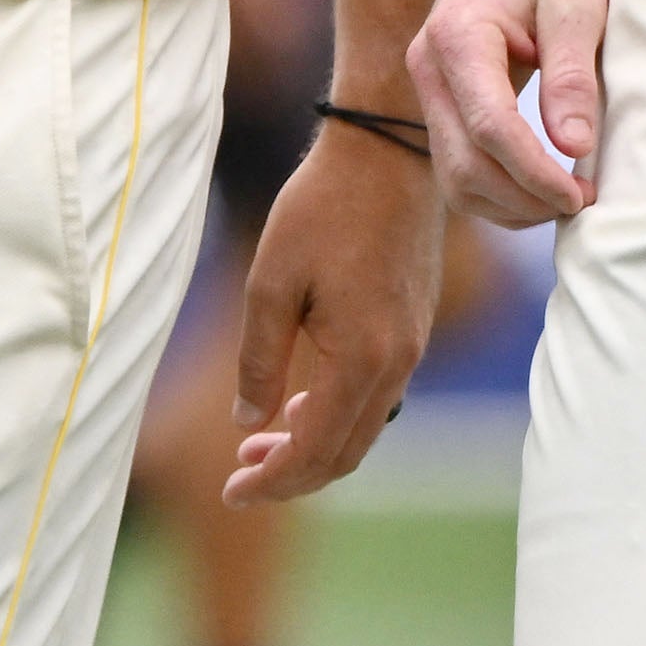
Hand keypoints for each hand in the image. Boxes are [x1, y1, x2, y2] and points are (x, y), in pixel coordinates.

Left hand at [223, 104, 443, 504]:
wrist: (389, 151)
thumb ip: (258, 363)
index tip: (229, 493)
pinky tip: (303, 400)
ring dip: (316, 445)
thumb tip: (248, 424)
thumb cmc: (322, 209)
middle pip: (347, 453)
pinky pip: (380, 395)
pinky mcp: (416, 324)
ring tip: (261, 443)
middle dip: (292, 476)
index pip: (315, 451)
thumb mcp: (269, 284)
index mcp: (362, 357)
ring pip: (367, 427)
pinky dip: (340, 415)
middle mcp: (398, 361)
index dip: (271, 483)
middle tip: (239, 476)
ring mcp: (414, 344)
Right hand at [410, 0, 612, 228]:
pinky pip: (457, 164)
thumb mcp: (577, 5)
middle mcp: (428, 67)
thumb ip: (572, 74)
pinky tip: (540, 189)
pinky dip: (496, 190)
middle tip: (584, 203)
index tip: (582, 195)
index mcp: (459, 37)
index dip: (535, 172)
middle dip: (523, 198)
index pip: (489, 127)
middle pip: (464, 163)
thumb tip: (573, 148)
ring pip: (454, 175)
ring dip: (508, 204)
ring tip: (567, 201)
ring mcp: (426, 87)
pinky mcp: (439, 102)